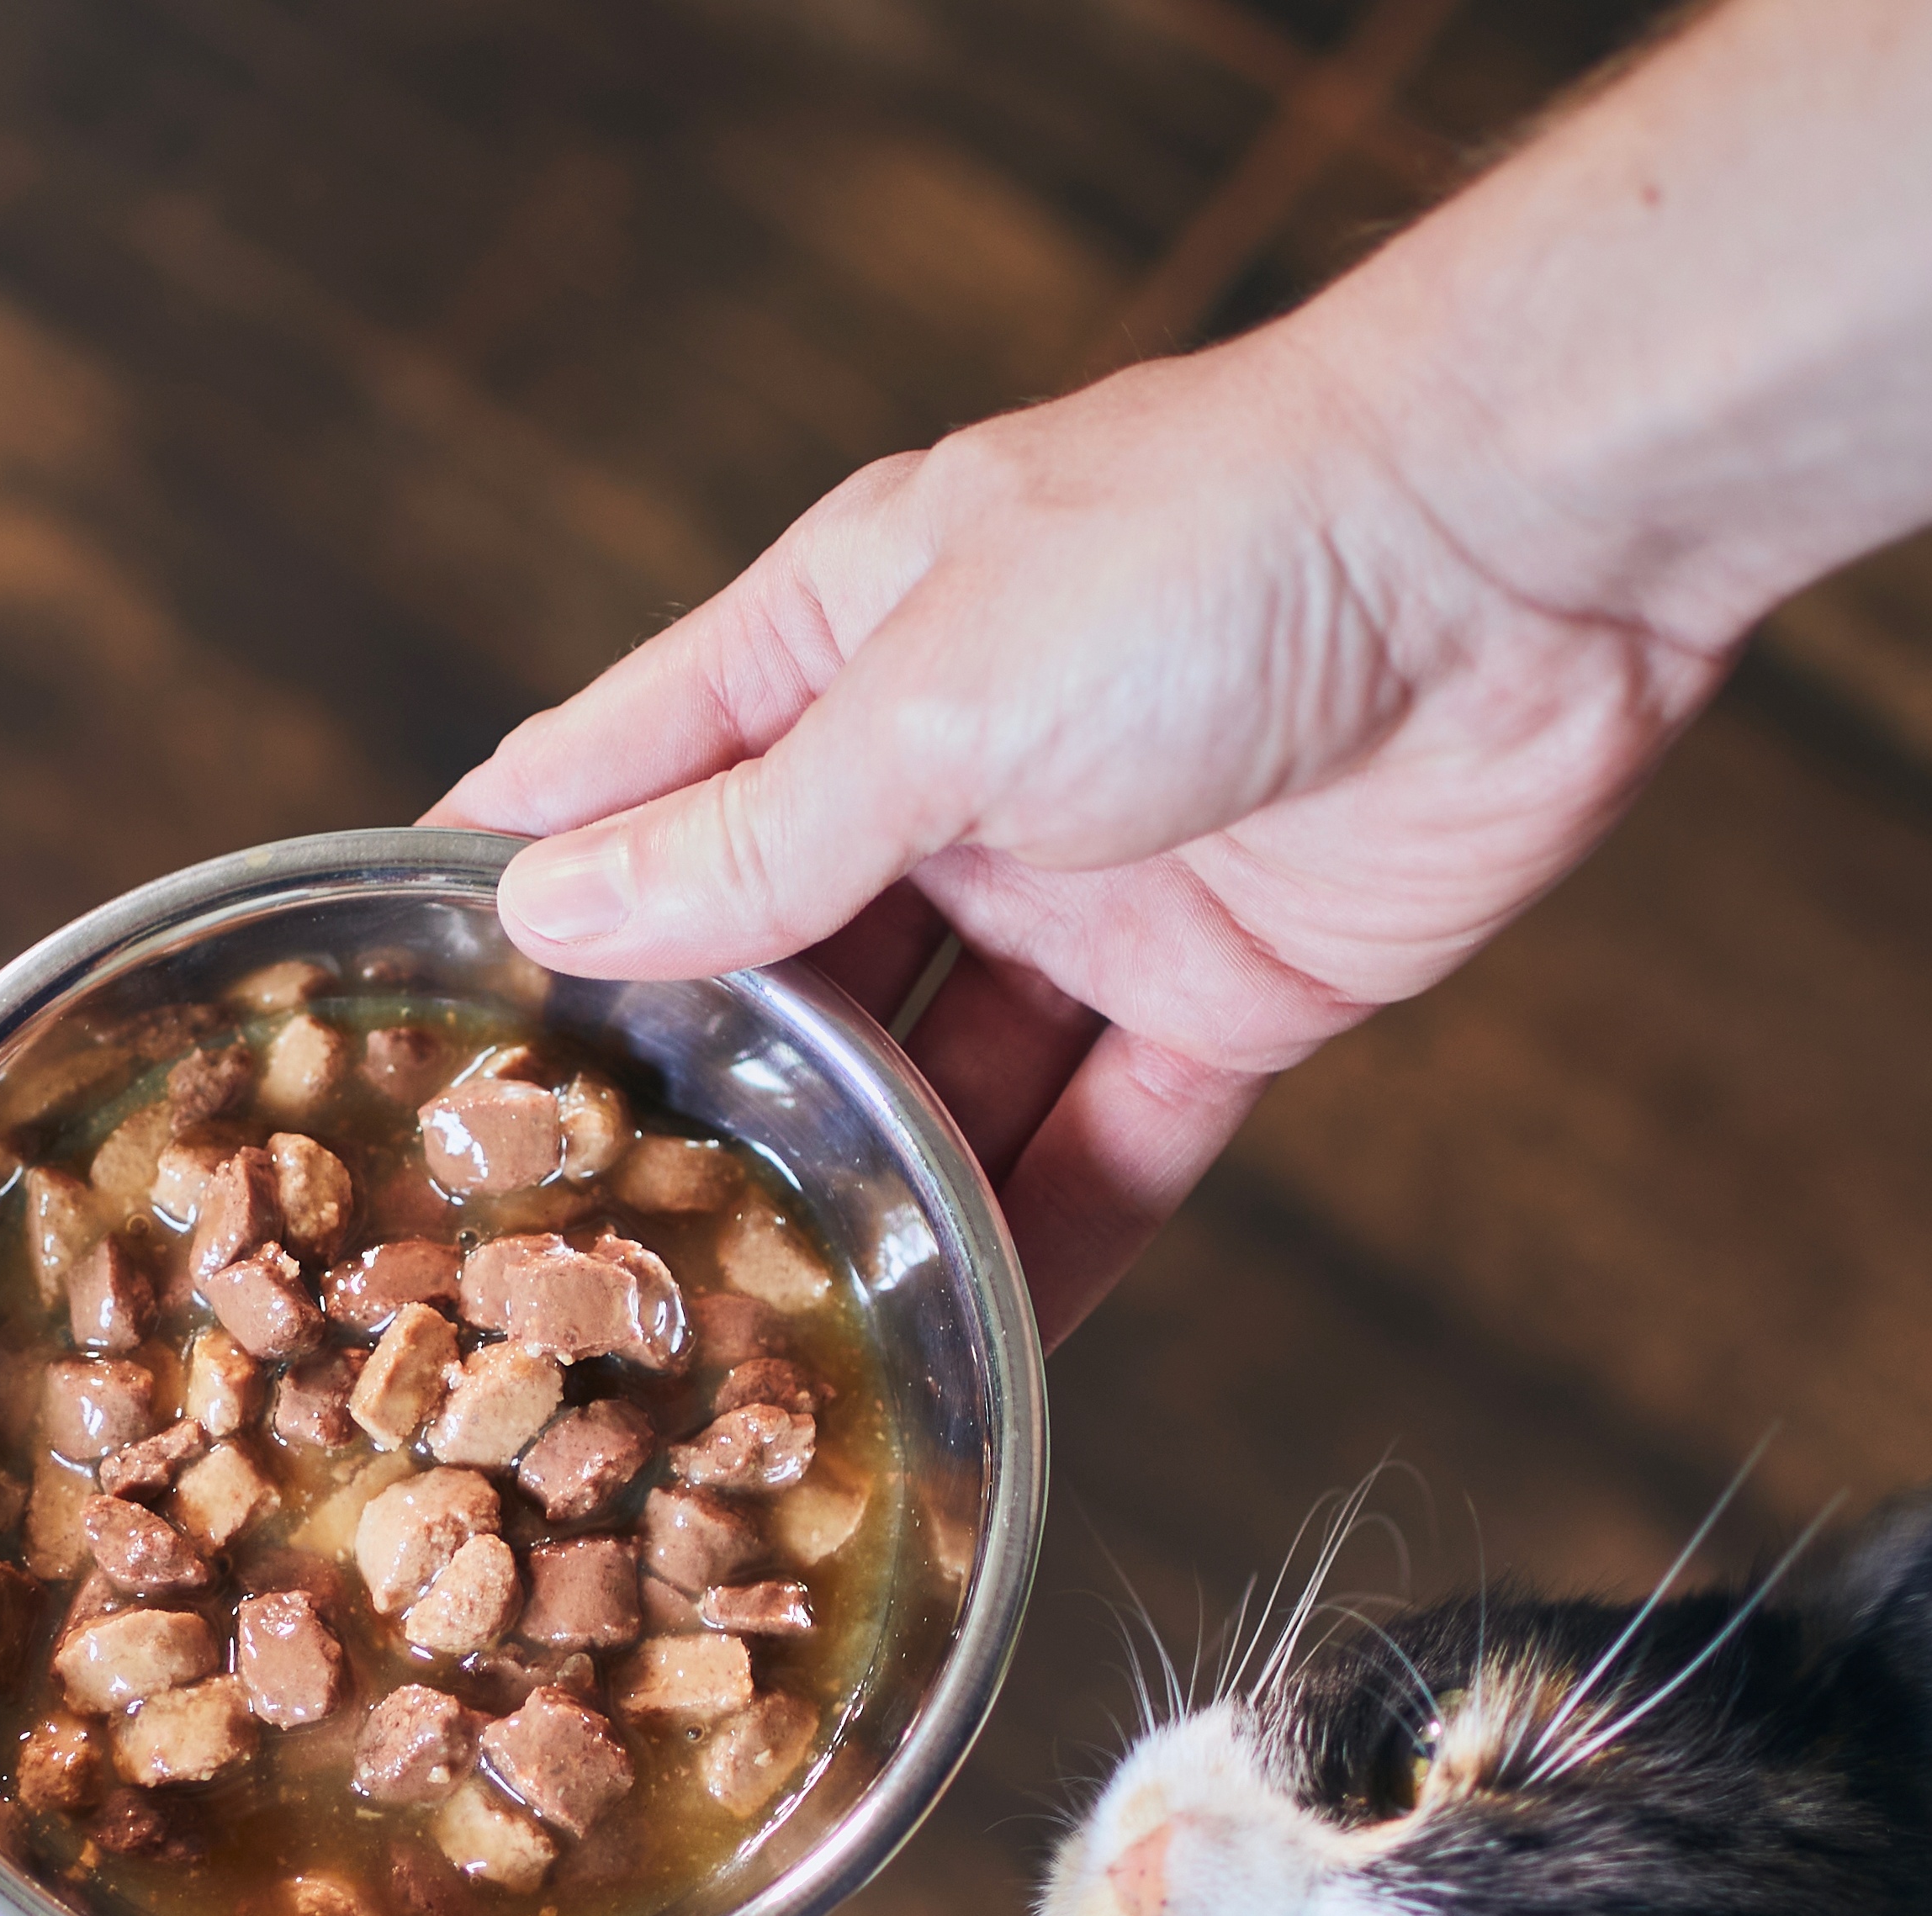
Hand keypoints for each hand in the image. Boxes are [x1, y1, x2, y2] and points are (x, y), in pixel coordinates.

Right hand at [431, 323, 1730, 1342]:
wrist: (1534, 553)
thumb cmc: (1216, 548)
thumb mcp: (939, 698)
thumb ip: (755, 835)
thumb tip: (559, 910)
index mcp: (835, 647)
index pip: (623, 772)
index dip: (514, 882)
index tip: (397, 1014)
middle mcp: (941, 777)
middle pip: (775, 965)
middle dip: (691, 1095)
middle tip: (573, 1254)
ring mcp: (1079, 895)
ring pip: (936, 1082)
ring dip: (870, 1196)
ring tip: (757, 1339)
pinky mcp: (1222, 992)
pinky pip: (1108, 1146)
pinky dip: (1053, 1244)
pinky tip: (977, 1351)